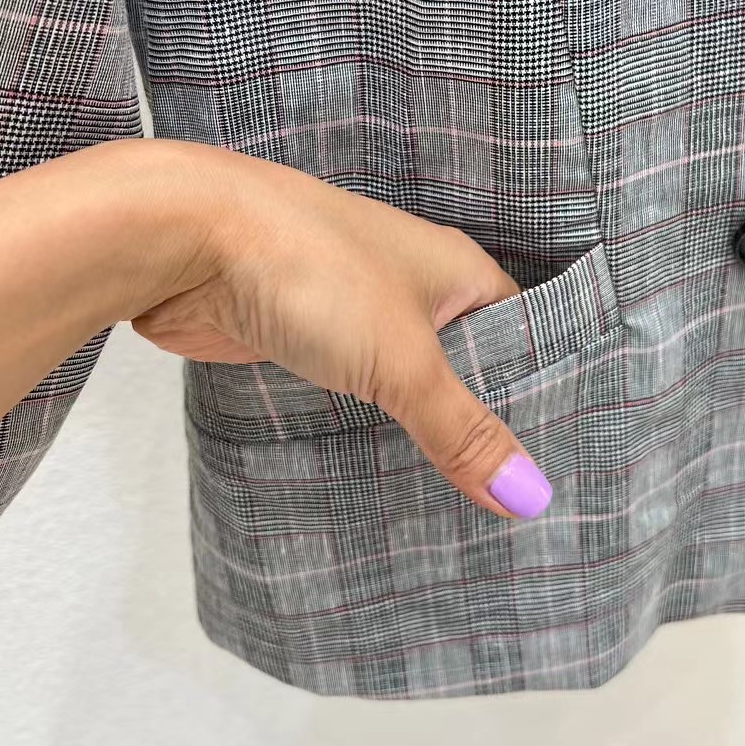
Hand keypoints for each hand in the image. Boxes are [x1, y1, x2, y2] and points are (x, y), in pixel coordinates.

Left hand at [131, 148, 553, 519]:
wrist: (185, 236)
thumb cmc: (309, 267)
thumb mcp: (403, 358)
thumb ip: (462, 429)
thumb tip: (529, 497)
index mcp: (455, 269)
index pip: (524, 335)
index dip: (541, 394)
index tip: (560, 466)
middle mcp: (410, 285)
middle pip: (462, 366)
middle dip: (478, 426)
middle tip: (513, 506)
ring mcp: (352, 311)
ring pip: (402, 383)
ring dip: (417, 432)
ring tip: (457, 509)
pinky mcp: (300, 339)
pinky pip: (349, 393)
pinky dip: (363, 431)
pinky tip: (379, 480)